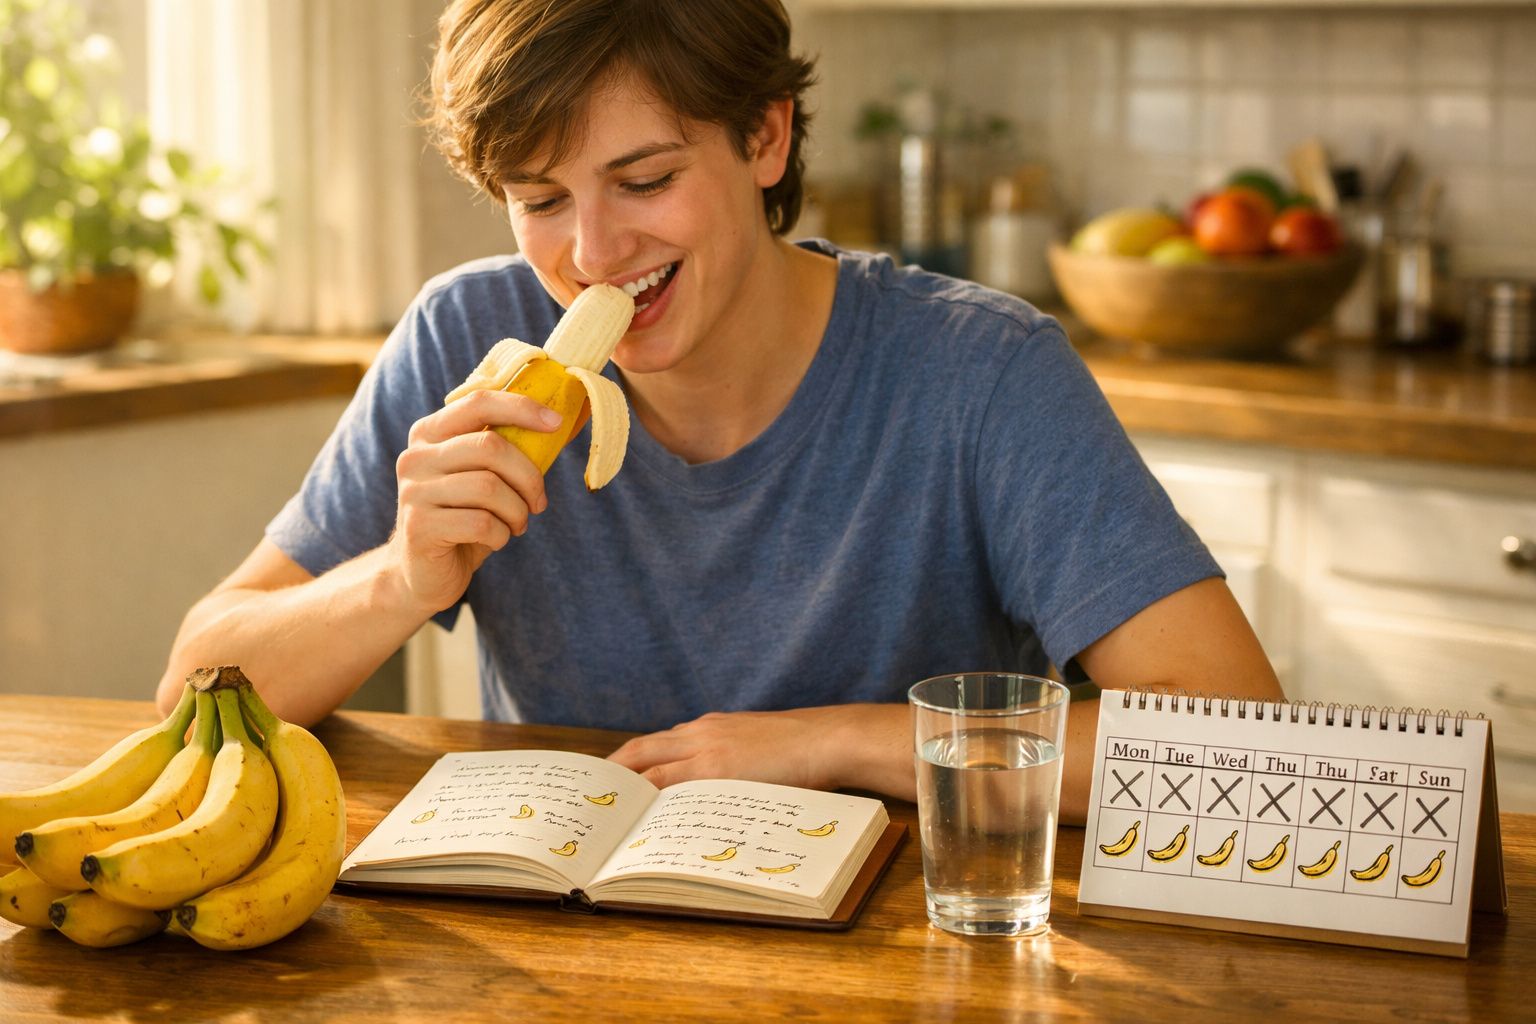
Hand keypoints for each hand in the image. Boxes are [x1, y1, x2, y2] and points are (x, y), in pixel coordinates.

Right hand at [389, 390, 561, 612]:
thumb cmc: (464, 519)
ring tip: (516, 524)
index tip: (556, 422)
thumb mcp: (486, 478)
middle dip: (528, 477)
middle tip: (538, 502)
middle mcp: (415, 457)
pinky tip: (495, 539)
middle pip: (490, 448)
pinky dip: (501, 534)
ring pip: (489, 487)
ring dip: (517, 511)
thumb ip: (512, 449)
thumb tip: (568, 418)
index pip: (478, 403)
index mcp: (430, 433)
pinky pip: (481, 523)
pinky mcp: (419, 527)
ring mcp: (413, 492)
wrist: (421, 574)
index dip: (521, 408)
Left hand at [609, 704, 914, 799]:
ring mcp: (707, 752)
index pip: (653, 743)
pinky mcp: (718, 771)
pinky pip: (673, 790)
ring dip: (626, 795)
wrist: (827, 738)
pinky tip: (641, 827)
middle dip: (610, 774)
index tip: (607, 779)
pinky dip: (653, 807)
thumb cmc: (798, 747)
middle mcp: (699, 734)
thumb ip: (724, 756)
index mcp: (707, 727)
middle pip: (638, 750)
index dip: (626, 761)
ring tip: (606, 820)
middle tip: (591, 799)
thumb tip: (702, 786)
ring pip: (650, 771)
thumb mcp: (751, 743)